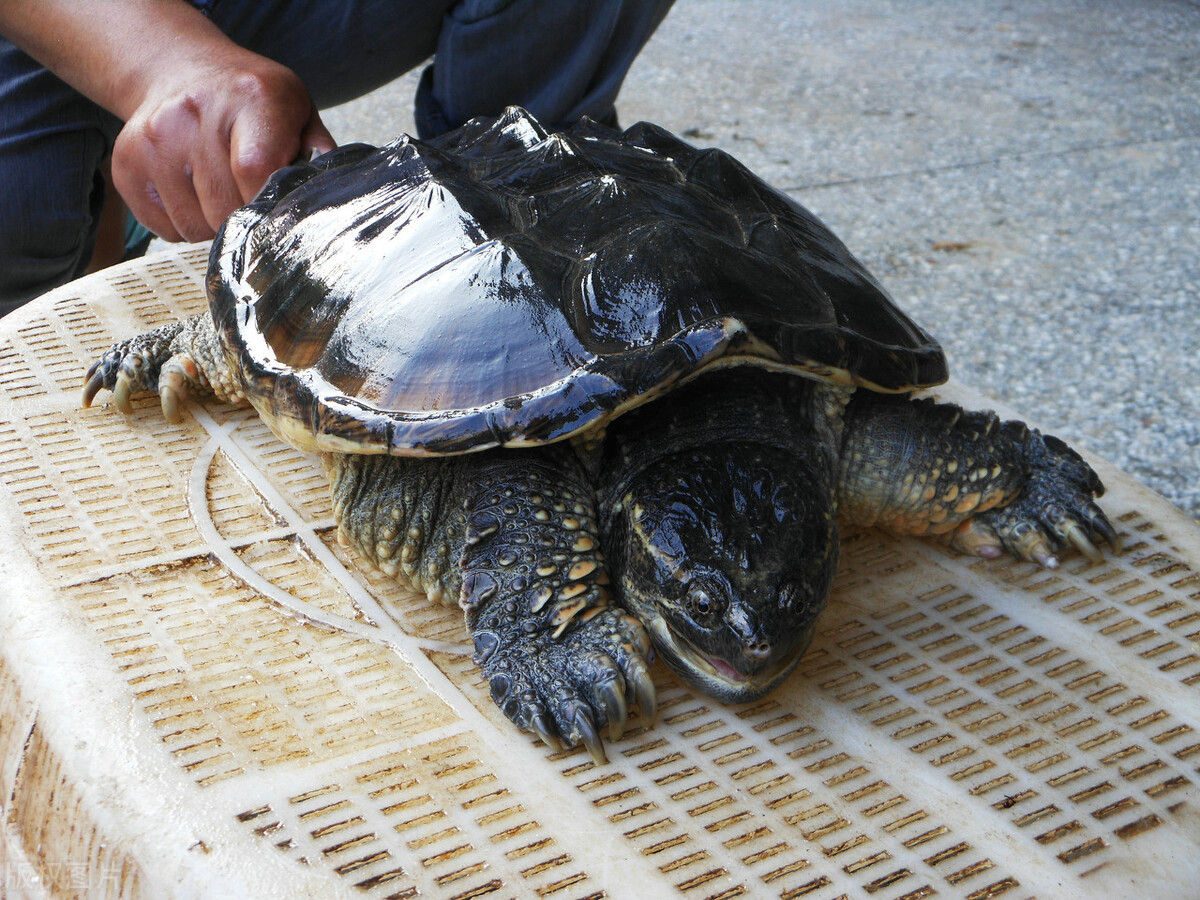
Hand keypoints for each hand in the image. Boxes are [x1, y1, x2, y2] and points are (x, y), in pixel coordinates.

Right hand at [111, 52, 335, 242]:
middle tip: (250, 200)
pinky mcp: (126, 163)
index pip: (254, 170)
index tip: (276, 212)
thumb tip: (333, 201)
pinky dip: (183, 226)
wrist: (181, 70)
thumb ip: (319, 155)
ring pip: (193, 227)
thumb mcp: (297, 111)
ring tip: (222, 194)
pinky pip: (163, 228)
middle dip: (245, 220)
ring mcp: (154, 138)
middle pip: (224, 209)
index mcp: (251, 99)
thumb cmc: (251, 102)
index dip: (267, 205)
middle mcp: (194, 114)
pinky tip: (192, 194)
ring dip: (213, 226)